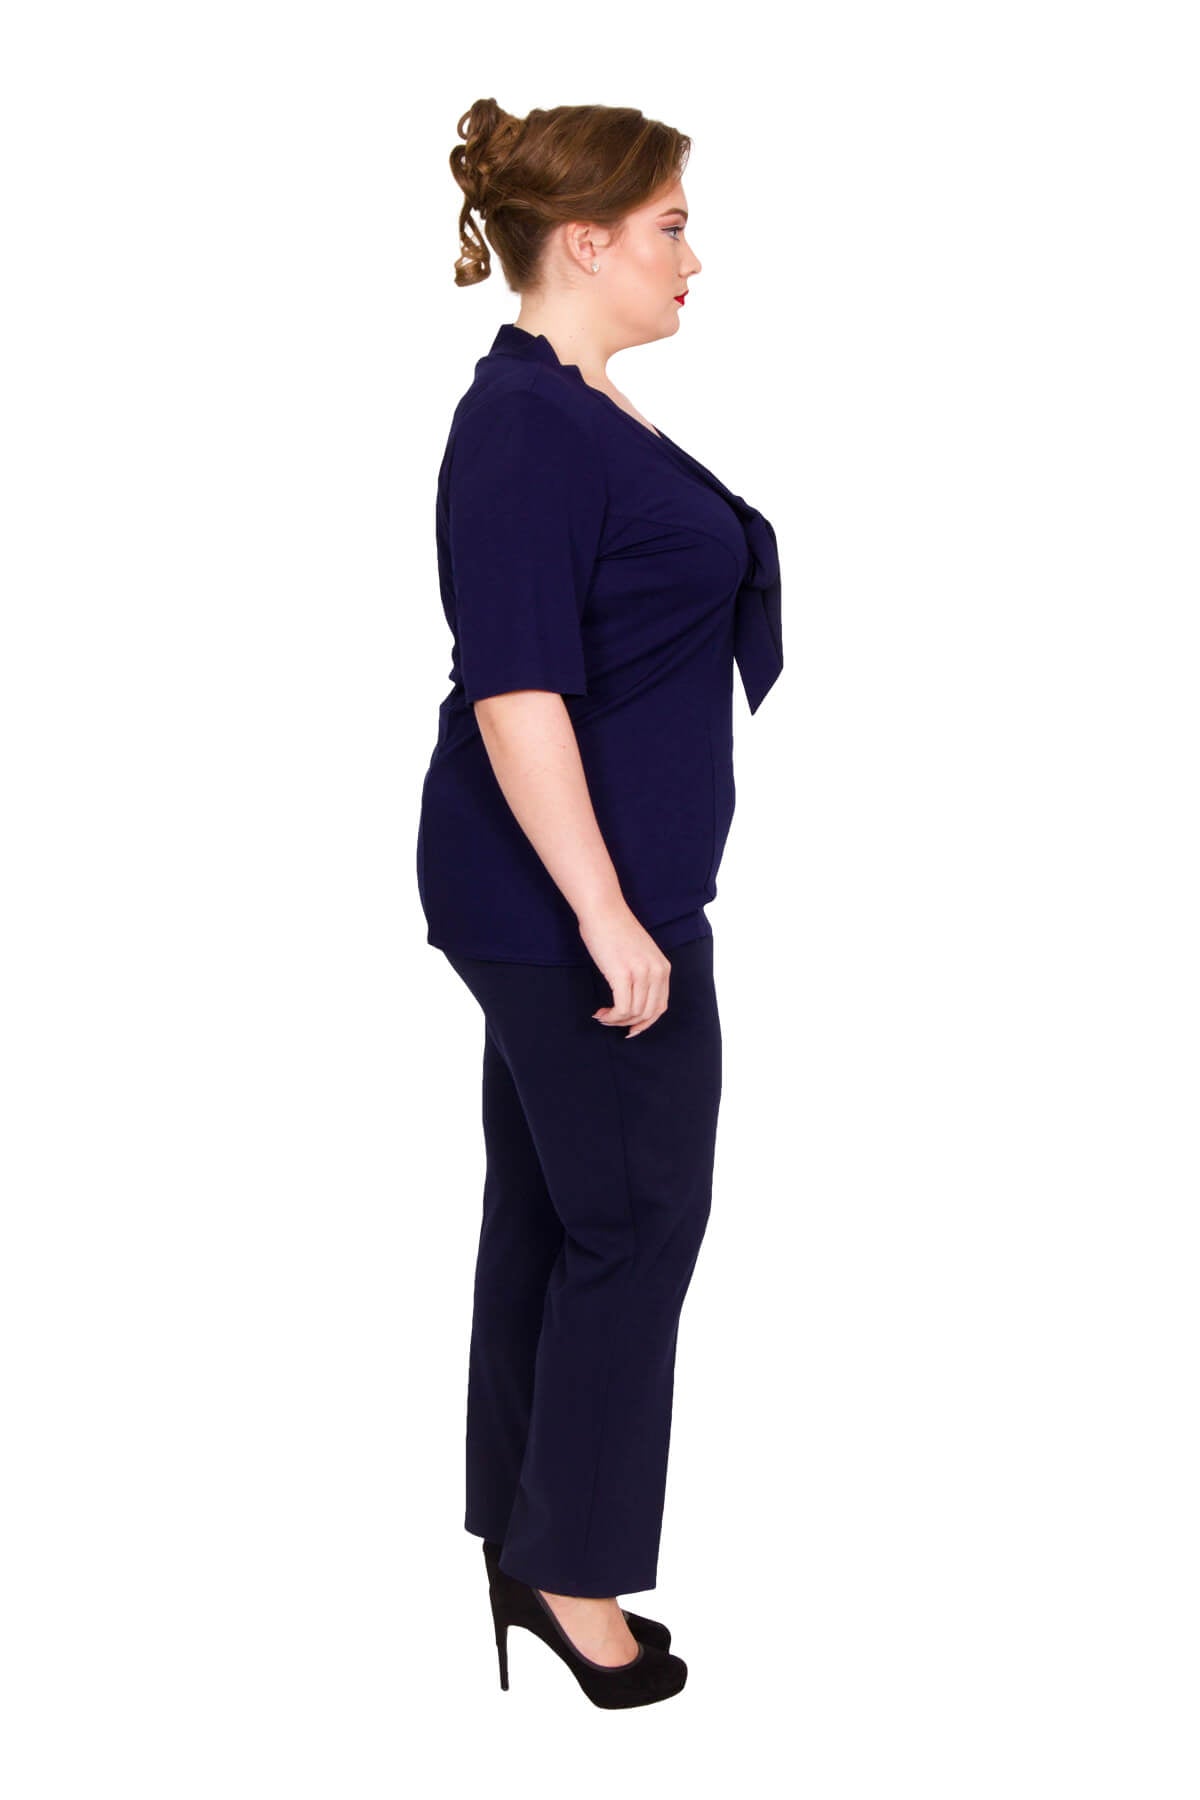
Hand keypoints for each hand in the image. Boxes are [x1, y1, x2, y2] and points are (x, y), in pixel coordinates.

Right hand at [577, 904, 671, 1038]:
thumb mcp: (640, 954)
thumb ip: (643, 974)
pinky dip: (611, 1016)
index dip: (645, 1022)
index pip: (661, 1006)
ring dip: (616, 1020)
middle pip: (648, 1013)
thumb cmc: (615, 929)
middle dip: (629, 1024)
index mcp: (663, 968)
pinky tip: (600, 1013)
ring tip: (602, 1016)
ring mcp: (641, 973)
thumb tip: (633, 1001)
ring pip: (634, 1014)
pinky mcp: (623, 975)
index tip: (630, 1028)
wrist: (603, 911)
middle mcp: (656, 972)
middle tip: (611, 1021)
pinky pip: (622, 1009)